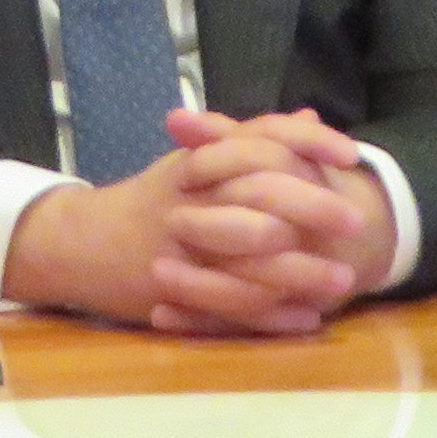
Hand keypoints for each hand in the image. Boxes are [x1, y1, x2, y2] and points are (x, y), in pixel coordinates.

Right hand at [5, 110, 387, 336]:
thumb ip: (251, 140)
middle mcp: (190, 196)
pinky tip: (305, 319)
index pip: (259, 138)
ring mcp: (180, 244)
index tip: (351, 155)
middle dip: (312, 207)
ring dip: (299, 271)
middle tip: (357, 222)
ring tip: (343, 284)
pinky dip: (269, 314)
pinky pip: (228, 305)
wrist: (79, 242)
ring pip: (247, 257)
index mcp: (199, 159)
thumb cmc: (150, 201)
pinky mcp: (172, 289)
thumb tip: (310, 118)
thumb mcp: (196, 161)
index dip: (308, 143)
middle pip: (258, 193)